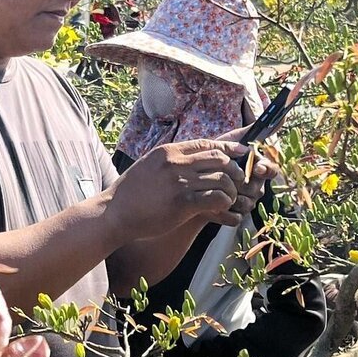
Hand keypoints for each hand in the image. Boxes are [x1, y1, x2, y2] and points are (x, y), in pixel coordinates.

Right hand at [103, 139, 247, 238]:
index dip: (229, 149)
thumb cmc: (131, 193)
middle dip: (234, 170)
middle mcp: (176, 163)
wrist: (115, 213)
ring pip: (222, 178)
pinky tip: (223, 208)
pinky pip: (216, 198)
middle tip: (238, 181)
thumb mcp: (149, 165)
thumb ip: (170, 160)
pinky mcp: (183, 203)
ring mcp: (180, 182)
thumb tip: (189, 158)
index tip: (242, 153)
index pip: (207, 144)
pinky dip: (226, 202)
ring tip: (230, 198)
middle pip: (220, 158)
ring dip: (232, 189)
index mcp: (168, 151)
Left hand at [215, 127, 278, 224]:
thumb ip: (251, 131)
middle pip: (259, 188)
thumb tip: (280, 118)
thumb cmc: (210, 159)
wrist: (188, 181)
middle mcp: (254, 186)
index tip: (257, 168)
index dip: (266, 169)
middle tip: (231, 179)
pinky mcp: (233, 216)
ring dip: (232, 196)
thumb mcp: (228, 141)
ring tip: (216, 189)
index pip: (271, 170)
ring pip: (249, 203)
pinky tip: (212, 205)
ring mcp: (245, 202)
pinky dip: (225, 211)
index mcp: (256, 169)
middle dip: (244, 184)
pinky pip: (237, 217)